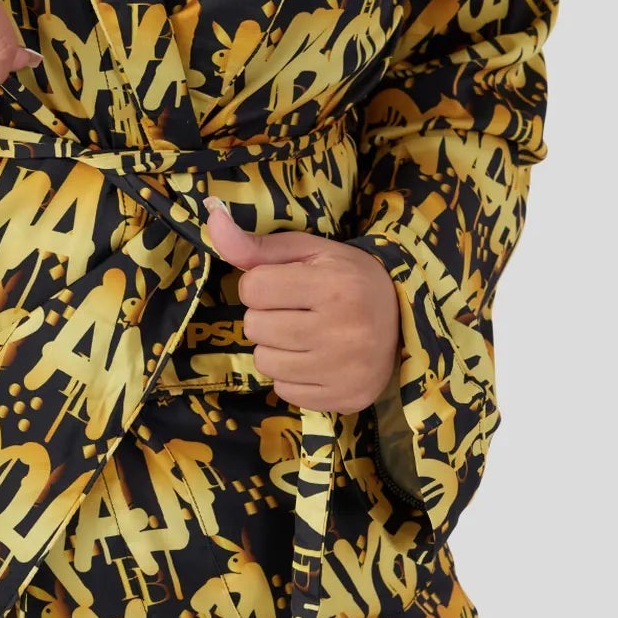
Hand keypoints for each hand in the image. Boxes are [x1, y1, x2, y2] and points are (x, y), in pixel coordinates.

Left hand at [201, 198, 401, 412]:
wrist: (405, 319)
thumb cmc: (347, 278)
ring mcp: (343, 371)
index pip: (252, 288)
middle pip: (254, 327)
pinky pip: (283, 390)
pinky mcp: (344, 399)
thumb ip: (255, 244)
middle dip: (267, 316)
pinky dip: (291, 375)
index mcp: (333, 286)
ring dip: (275, 347)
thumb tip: (212, 218)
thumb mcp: (308, 252)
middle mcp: (341, 331)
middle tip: (298, 311)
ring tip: (305, 335)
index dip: (262, 284)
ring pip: (264, 362)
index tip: (287, 285)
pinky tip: (316, 360)